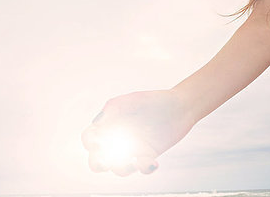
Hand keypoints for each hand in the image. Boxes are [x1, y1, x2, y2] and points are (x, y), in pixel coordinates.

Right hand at [81, 88, 195, 175]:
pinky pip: (142, 167)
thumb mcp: (132, 100)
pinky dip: (145, 168)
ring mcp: (132, 149)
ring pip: (118, 168)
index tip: (99, 139)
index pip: (89, 137)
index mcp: (110, 125)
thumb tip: (98, 124)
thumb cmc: (153, 100)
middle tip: (104, 163)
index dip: (89, 141)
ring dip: (122, 169)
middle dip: (97, 164)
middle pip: (97, 159)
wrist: (180, 106)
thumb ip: (113, 108)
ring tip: (134, 162)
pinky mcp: (148, 155)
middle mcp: (118, 139)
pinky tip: (153, 162)